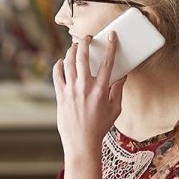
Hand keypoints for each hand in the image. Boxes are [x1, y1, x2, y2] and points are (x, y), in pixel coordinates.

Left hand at [53, 32, 124, 159]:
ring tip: (75, 47)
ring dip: (71, 52)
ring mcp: (70, 91)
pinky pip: (57, 75)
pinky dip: (58, 66)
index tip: (112, 36)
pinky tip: (61, 62)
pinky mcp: (60, 96)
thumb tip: (121, 76)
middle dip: (85, 43)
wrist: (81, 142)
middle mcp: (84, 88)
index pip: (107, 63)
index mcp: (101, 90)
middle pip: (83, 58)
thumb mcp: (115, 109)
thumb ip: (118, 91)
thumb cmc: (99, 127)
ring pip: (68, 63)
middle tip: (87, 38)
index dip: (111, 46)